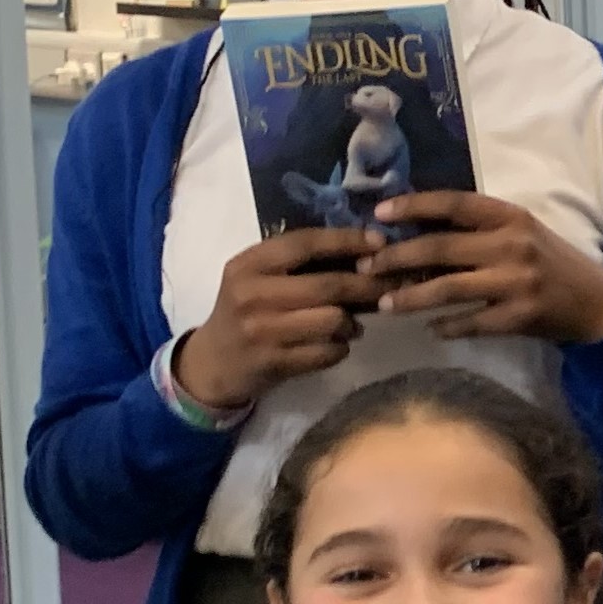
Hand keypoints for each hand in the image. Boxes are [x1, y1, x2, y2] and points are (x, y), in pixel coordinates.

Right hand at [171, 231, 385, 409]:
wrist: (212, 362)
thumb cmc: (245, 311)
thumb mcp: (257, 278)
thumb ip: (298, 263)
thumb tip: (365, 251)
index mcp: (248, 265)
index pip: (304, 244)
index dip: (345, 241)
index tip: (378, 242)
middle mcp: (252, 294)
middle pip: (327, 286)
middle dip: (366, 285)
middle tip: (390, 286)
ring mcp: (262, 331)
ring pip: (332, 320)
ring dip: (353, 323)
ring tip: (353, 324)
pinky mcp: (274, 362)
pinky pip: (327, 352)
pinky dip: (340, 348)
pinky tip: (336, 344)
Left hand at [367, 192, 602, 345]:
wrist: (595, 302)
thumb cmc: (550, 262)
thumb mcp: (520, 233)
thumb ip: (477, 231)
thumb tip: (414, 234)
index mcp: (511, 217)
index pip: (454, 203)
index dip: (414, 206)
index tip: (379, 213)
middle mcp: (513, 244)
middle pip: (440, 248)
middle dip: (396, 258)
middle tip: (365, 267)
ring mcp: (516, 282)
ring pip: (448, 288)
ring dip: (410, 297)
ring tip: (384, 304)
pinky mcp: (519, 316)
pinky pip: (470, 322)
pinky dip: (446, 326)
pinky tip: (431, 328)